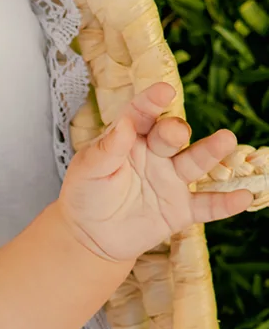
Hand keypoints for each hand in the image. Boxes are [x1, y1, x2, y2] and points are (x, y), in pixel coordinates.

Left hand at [57, 81, 256, 262]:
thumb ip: (104, 150)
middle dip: (174, 131)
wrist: (90, 236)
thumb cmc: (86, 195)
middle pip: (172, 135)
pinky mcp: (181, 209)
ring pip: (196, 162)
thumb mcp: (86, 172)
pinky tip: (243, 197)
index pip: (141, 114)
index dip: (151, 102)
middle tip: (174, 133)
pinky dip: (225, 203)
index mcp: (130, 138)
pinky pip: (207, 205)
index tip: (163, 92)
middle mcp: (157, 154)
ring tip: (227, 140)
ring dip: (212, 151)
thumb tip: (123, 124)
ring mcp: (172, 180)